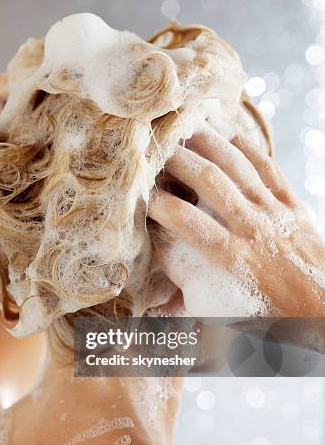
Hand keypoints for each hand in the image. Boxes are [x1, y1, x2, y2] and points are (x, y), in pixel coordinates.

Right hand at [148, 124, 324, 316]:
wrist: (321, 310)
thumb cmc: (269, 316)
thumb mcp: (222, 318)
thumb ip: (185, 306)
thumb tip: (149, 308)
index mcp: (229, 257)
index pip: (182, 221)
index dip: (156, 204)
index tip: (138, 194)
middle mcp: (250, 227)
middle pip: (209, 182)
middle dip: (179, 161)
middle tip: (157, 147)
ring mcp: (273, 212)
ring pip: (238, 168)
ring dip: (211, 144)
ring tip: (189, 126)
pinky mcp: (292, 205)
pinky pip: (270, 169)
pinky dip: (251, 150)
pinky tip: (233, 135)